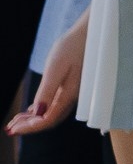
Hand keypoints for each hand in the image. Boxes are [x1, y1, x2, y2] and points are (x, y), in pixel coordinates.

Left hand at [6, 11, 86, 134]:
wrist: (91, 34)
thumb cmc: (73, 47)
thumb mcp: (56, 67)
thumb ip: (47, 91)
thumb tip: (37, 113)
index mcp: (69, 95)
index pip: (47, 120)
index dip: (29, 128)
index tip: (12, 129)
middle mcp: (72, 98)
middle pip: (50, 120)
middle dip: (29, 126)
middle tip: (9, 128)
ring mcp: (73, 93)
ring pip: (52, 114)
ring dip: (34, 120)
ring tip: (16, 121)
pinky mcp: (72, 87)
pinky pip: (56, 105)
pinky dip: (41, 111)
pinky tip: (32, 110)